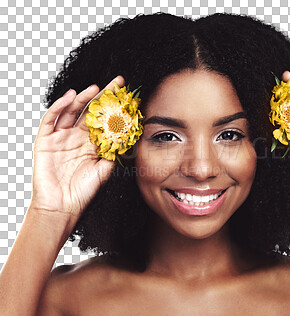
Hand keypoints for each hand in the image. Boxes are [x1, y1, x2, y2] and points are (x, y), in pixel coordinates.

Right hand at [30, 76, 124, 230]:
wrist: (63, 206)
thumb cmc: (83, 191)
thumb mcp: (105, 170)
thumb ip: (114, 153)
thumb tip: (130, 137)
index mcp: (91, 143)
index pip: (103, 119)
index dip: (113, 107)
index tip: (126, 93)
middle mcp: (76, 137)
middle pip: (89, 111)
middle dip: (102, 96)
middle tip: (114, 83)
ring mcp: (60, 137)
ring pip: (71, 111)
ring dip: (82, 99)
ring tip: (94, 89)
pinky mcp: (45, 141)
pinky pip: (51, 120)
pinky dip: (59, 107)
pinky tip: (70, 98)